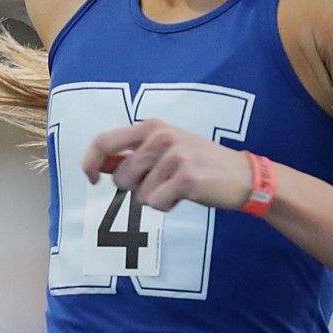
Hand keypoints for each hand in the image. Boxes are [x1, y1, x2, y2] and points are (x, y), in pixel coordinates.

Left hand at [82, 120, 253, 211]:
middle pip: (120, 177)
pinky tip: (185, 194)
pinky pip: (156, 204)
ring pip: (139, 194)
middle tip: (161, 182)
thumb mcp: (163, 150)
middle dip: (134, 188)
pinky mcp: (185, 178)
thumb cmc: (198, 163)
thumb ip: (131, 155)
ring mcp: (174, 156)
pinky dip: (167, 206)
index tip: (91, 180)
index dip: (89, 162)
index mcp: (151, 126)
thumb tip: (97, 164)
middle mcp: (160, 136)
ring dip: (155, 198)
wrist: (243, 175)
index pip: (104, 141)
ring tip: (177, 186)